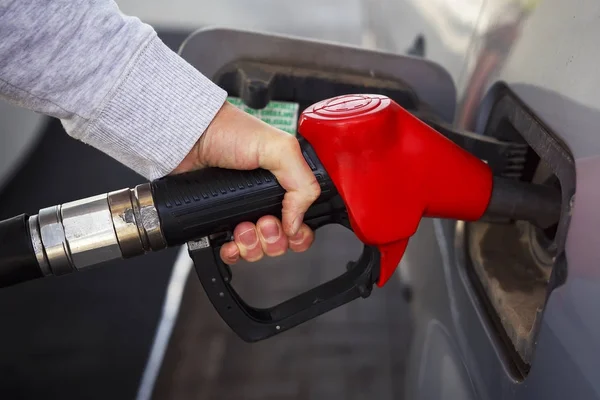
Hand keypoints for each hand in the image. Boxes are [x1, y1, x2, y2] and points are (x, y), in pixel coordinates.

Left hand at [172, 101, 320, 263]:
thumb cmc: (228, 131)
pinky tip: (230, 242)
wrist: (188, 138)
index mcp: (285, 185)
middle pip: (282, 241)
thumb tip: (298, 223)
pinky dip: (233, 252)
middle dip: (273, 238)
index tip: (289, 228)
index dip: (300, 232)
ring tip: (241, 227)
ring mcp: (242, 213)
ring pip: (258, 250)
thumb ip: (302, 183)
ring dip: (252, 245)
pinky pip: (233, 252)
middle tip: (263, 222)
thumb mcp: (280, 148)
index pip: (304, 221)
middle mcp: (265, 201)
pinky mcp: (219, 223)